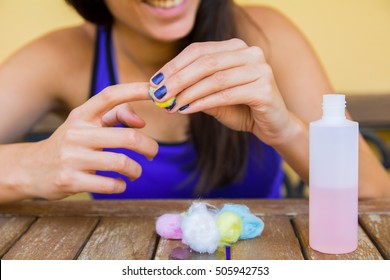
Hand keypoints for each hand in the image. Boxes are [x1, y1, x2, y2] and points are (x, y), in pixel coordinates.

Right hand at [18, 83, 157, 199]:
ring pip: (122, 163)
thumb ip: (115, 116)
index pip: (110, 96)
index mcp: (81, 115)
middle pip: (128, 137)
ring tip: (135, 172)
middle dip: (149, 147)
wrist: (30, 169)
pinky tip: (119, 184)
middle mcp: (76, 133)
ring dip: (136, 170)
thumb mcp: (86, 124)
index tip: (155, 90)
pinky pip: (109, 185)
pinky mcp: (70, 181)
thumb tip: (142, 122)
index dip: (135, 90)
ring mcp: (71, 158)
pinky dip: (121, 186)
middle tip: (152, 153)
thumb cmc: (70, 144)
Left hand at [150, 39, 295, 146]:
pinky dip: (204, 102)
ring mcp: (260, 68)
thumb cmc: (241, 109)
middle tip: (159, 95)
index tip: (154, 82)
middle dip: (178, 79)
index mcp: (236, 48)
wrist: (273, 126)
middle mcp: (250, 52)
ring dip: (188, 93)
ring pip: (215, 78)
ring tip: (171, 105)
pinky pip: (227, 94)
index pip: (199, 51)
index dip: (173, 66)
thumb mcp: (212, 98)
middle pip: (206, 62)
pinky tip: (188, 110)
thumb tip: (161, 90)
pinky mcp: (265, 88)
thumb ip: (192, 90)